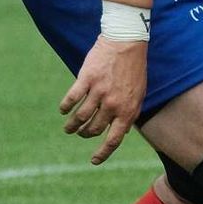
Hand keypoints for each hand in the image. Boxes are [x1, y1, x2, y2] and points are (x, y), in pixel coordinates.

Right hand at [59, 37, 148, 164]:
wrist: (126, 42)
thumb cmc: (134, 69)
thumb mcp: (139, 94)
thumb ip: (131, 113)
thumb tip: (124, 132)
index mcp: (128, 109)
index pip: (114, 139)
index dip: (103, 153)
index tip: (94, 161)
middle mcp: (113, 104)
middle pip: (93, 129)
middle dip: (85, 134)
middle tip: (80, 133)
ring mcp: (99, 92)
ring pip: (79, 118)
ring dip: (71, 126)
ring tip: (68, 127)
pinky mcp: (86, 79)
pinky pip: (71, 99)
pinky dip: (65, 107)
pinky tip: (63, 110)